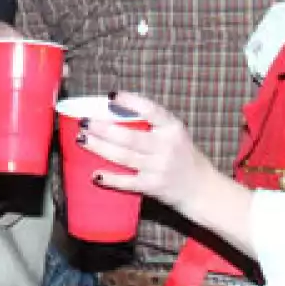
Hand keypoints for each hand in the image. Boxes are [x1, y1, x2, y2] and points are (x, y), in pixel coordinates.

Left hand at [79, 93, 215, 214]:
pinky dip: (110, 179)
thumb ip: (152, 123)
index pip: (151, 110)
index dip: (130, 102)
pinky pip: (127, 182)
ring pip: (124, 156)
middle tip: (84, 121)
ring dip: (100, 147)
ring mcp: (159, 167)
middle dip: (103, 128)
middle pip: (130, 136)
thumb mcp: (175, 134)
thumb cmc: (183, 157)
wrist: (202, 189)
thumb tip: (115, 109)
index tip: (111, 96)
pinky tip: (95, 174)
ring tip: (82, 139)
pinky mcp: (153, 186)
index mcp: (173, 128)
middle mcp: (167, 147)